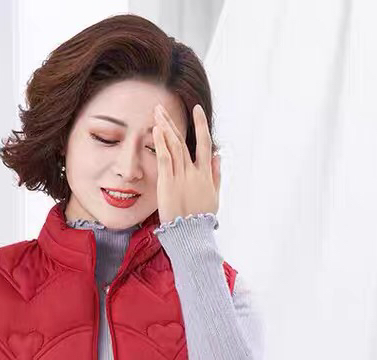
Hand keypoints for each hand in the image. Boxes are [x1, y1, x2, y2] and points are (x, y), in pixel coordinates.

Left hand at [153, 103, 220, 224]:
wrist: (191, 235)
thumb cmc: (201, 219)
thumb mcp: (214, 197)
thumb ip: (216, 175)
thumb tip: (219, 156)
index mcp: (205, 174)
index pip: (205, 143)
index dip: (201, 125)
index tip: (196, 109)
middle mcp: (194, 172)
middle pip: (183, 141)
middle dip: (172, 122)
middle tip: (161, 107)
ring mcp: (181, 177)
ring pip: (174, 147)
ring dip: (165, 127)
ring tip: (157, 113)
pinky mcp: (168, 184)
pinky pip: (165, 159)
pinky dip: (161, 144)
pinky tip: (157, 130)